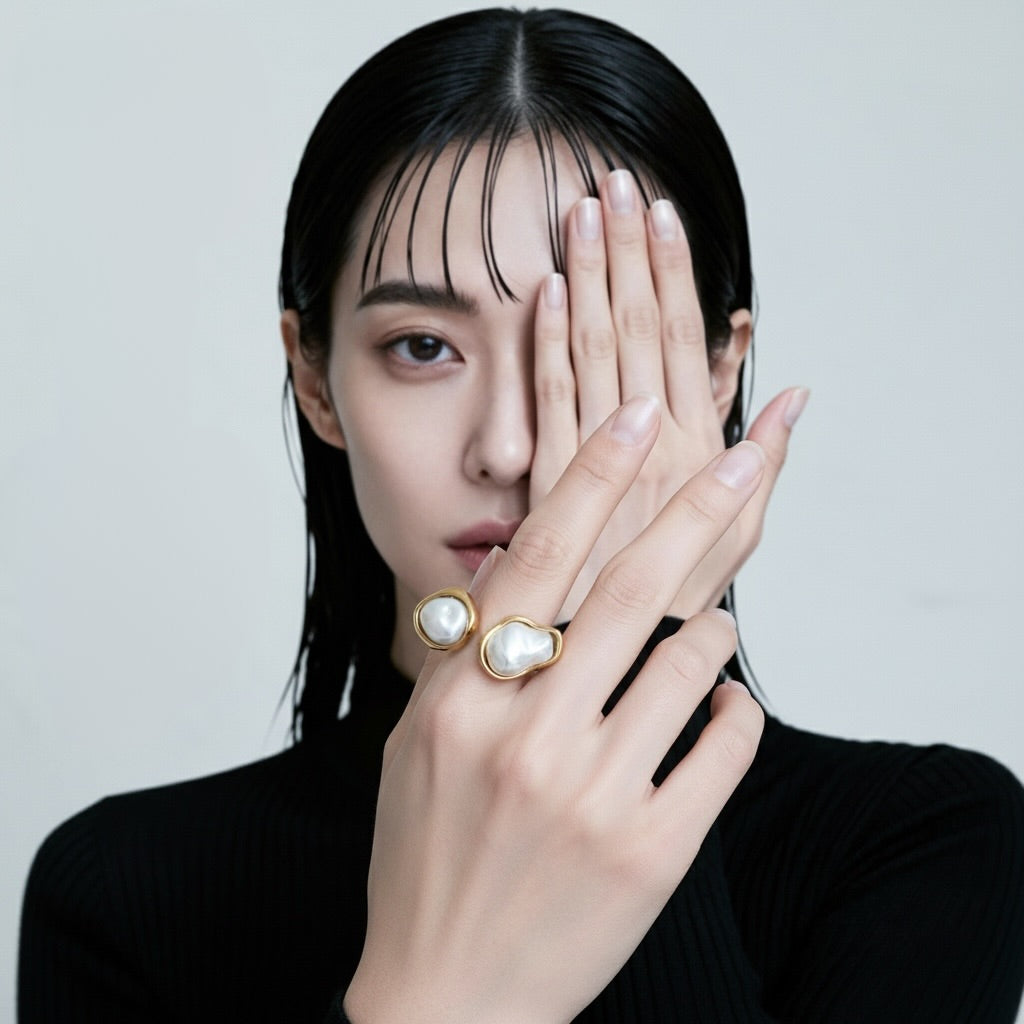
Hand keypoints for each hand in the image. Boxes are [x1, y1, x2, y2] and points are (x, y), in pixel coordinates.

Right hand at [345, 396, 765, 1023]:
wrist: (445, 998)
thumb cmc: (427, 856)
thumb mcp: (420, 744)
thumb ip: (466, 655)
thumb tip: (524, 562)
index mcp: (459, 705)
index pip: (539, 562)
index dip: (593, 478)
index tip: (637, 417)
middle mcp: (524, 740)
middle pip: (629, 590)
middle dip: (693, 507)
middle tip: (737, 453)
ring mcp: (593, 797)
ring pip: (692, 662)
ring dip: (716, 625)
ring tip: (712, 620)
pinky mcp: (652, 852)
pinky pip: (724, 746)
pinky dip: (734, 711)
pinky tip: (720, 707)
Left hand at [531, 169, 807, 622]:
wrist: (609, 662)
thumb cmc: (678, 598)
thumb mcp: (741, 539)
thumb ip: (764, 463)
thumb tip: (791, 394)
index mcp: (697, 450)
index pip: (684, 342)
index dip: (674, 273)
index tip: (661, 215)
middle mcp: (648, 446)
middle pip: (638, 331)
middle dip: (628, 253)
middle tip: (615, 182)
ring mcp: (595, 461)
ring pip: (594, 351)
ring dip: (590, 276)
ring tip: (583, 210)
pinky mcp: (547, 481)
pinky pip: (548, 400)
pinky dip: (549, 342)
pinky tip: (548, 289)